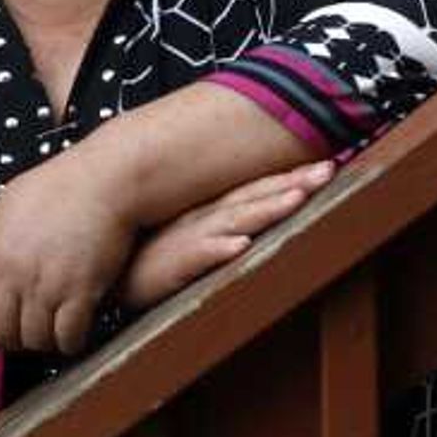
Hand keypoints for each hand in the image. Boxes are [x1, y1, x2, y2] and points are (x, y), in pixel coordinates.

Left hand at [0, 146, 137, 357]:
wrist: (107, 178)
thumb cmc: (60, 186)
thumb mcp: (8, 203)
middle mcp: (14, 271)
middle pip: (0, 329)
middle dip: (13, 339)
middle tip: (27, 333)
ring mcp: (46, 283)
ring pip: (34, 339)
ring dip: (44, 342)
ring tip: (54, 332)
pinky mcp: (80, 291)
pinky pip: (67, 336)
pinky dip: (71, 341)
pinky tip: (76, 332)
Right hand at [118, 158, 333, 310]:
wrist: (107, 273)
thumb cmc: (153, 255)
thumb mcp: (191, 234)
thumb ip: (223, 222)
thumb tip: (257, 220)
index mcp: (213, 211)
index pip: (258, 189)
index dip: (292, 177)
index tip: (329, 163)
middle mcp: (207, 219)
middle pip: (256, 197)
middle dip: (293, 183)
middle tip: (327, 170)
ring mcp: (191, 239)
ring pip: (235, 220)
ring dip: (266, 208)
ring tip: (296, 199)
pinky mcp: (174, 265)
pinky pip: (199, 256)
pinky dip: (219, 250)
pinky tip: (239, 246)